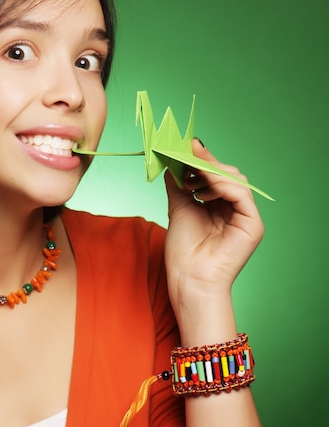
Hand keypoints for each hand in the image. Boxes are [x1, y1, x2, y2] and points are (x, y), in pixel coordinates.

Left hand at [164, 139, 263, 305]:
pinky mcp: (252, 224)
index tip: (185, 147)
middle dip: (206, 164)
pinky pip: (241, 195)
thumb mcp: (178, 208)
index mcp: (220, 206)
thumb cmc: (184, 251)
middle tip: (186, 156)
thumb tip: (173, 161)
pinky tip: (205, 188)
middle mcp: (235, 209)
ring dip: (212, 173)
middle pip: (228, 174)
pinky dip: (223, 186)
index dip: (202, 161)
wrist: (189, 278)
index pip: (216, 176)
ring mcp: (245, 216)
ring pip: (236, 181)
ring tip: (191, 180)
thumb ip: (179, 184)